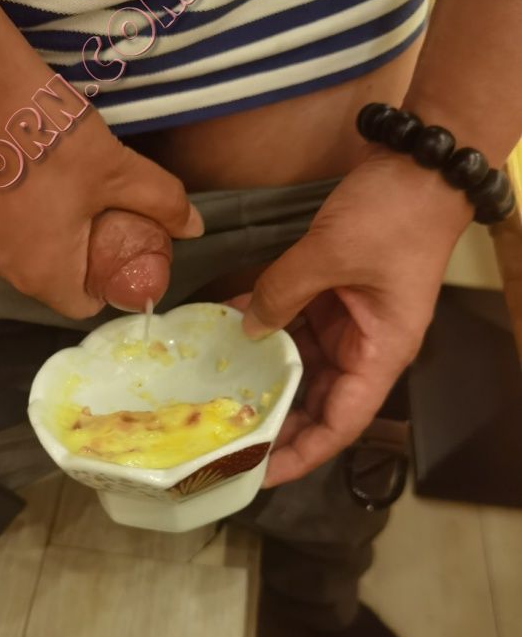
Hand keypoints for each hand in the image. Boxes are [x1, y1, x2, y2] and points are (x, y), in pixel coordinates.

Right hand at [0, 61, 200, 319]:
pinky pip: (8, 231)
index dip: (110, 283)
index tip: (125, 249)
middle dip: (86, 258)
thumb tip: (194, 226)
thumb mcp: (116, 168)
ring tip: (79, 192)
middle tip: (109, 216)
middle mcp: (5, 268)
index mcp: (44, 273)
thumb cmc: (46, 136)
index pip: (84, 305)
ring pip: (31, 255)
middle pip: (57, 281)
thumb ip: (160, 202)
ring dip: (57, 236)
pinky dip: (30, 217)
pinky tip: (43, 176)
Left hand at [231, 149, 472, 486]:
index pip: (341, 422)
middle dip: (276, 421)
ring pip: (302, 366)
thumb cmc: (393, 216)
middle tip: (225, 437)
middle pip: (318, 402)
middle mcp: (364, 348)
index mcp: (380, 353)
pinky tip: (228, 332)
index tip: (261, 472)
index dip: (302, 453)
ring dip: (264, 376)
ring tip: (218, 395)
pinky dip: (266, 328)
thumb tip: (247, 327)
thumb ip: (283, 292)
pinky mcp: (333, 297)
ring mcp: (348, 323)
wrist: (418, 164)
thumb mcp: (331, 254)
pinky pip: (296, 325)